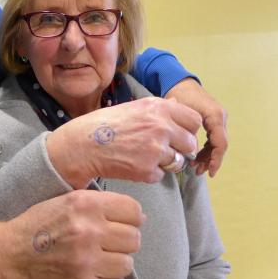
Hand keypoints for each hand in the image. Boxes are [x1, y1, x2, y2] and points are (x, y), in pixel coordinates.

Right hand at [0, 191, 143, 278]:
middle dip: (121, 243)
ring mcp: (86, 262)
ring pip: (127, 264)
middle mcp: (88, 231)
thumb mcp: (64, 202)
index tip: (122, 225)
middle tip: (103, 246)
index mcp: (84, 204)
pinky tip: (92, 277)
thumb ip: (97, 205)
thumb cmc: (33, 230)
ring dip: (114, 265)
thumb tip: (138, 217)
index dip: (130, 219)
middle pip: (133, 239)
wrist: (4, 259)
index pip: (133, 211)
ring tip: (93, 262)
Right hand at [46, 96, 201, 186]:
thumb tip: (176, 104)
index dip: (188, 130)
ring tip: (144, 156)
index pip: (194, 120)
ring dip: (166, 162)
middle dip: (181, 149)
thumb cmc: (105, 124)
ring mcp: (155, 149)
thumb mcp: (133, 107)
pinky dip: (150, 173)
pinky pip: (161, 175)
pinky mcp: (147, 169)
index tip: (180, 135)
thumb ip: (158, 108)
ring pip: (178, 161)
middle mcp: (160, 127)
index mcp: (158, 108)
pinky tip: (134, 164)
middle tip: (164, 150)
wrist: (83, 144)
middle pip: (190, 143)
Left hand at [165, 78, 227, 176]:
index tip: (209, 172)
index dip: (216, 159)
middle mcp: (220, 117)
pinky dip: (206, 149)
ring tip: (195, 167)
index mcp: (215, 115)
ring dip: (208, 156)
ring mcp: (218, 118)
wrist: (179, 81)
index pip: (220, 143)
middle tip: (198, 171)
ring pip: (217, 143)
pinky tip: (196, 157)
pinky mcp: (213, 119)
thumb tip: (190, 152)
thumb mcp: (181, 112)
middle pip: (220, 145)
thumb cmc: (178, 94)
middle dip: (210, 160)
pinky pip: (212, 138)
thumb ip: (187, 131)